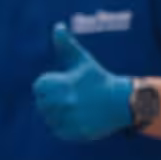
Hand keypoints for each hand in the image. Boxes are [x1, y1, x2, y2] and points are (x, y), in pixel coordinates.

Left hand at [33, 24, 133, 141]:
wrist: (121, 102)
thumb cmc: (98, 79)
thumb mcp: (82, 60)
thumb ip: (66, 44)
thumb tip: (57, 26)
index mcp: (62, 85)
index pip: (39, 88)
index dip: (49, 86)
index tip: (64, 85)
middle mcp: (65, 103)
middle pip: (42, 104)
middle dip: (52, 100)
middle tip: (70, 97)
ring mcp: (70, 120)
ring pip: (49, 118)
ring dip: (57, 114)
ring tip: (75, 107)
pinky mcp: (75, 133)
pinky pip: (58, 130)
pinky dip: (63, 126)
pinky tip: (78, 117)